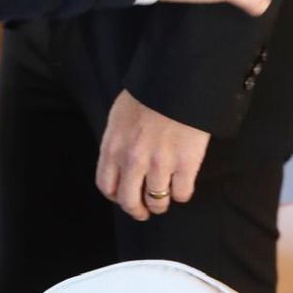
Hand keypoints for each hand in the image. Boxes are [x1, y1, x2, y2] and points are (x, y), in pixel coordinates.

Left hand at [96, 89, 211, 221]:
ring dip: (160, 204)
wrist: (176, 81)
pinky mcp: (186, 165)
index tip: (123, 196)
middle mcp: (133, 160)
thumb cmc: (147, 95)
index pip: (106, 186)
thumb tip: (118, 163)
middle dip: (137, 210)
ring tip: (165, 198)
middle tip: (145, 210)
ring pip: (157, 202)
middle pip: (129, 202)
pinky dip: (181, 194)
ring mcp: (160, 164)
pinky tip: (182, 184)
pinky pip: (181, 194)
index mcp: (113, 147)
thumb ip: (116, 143)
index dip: (115, 196)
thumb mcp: (119, 117)